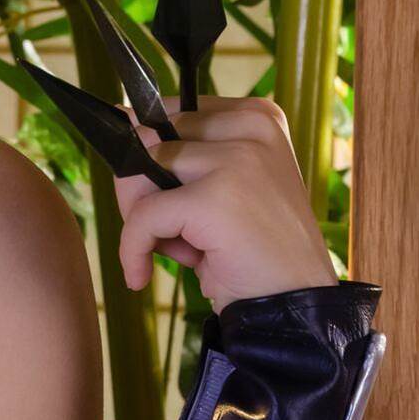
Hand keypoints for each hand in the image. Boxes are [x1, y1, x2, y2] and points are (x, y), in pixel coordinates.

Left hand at [113, 94, 337, 307]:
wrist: (293, 304)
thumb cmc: (255, 252)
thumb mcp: (223, 193)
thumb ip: (181, 162)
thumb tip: (125, 123)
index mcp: (258, 119)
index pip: (173, 115)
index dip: (153, 160)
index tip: (164, 198)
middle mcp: (252, 129)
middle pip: (153, 139)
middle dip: (142, 191)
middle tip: (169, 233)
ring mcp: (237, 160)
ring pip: (142, 172)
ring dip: (141, 220)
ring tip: (175, 250)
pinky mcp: (215, 198)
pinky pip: (142, 216)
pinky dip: (132, 250)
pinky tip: (140, 275)